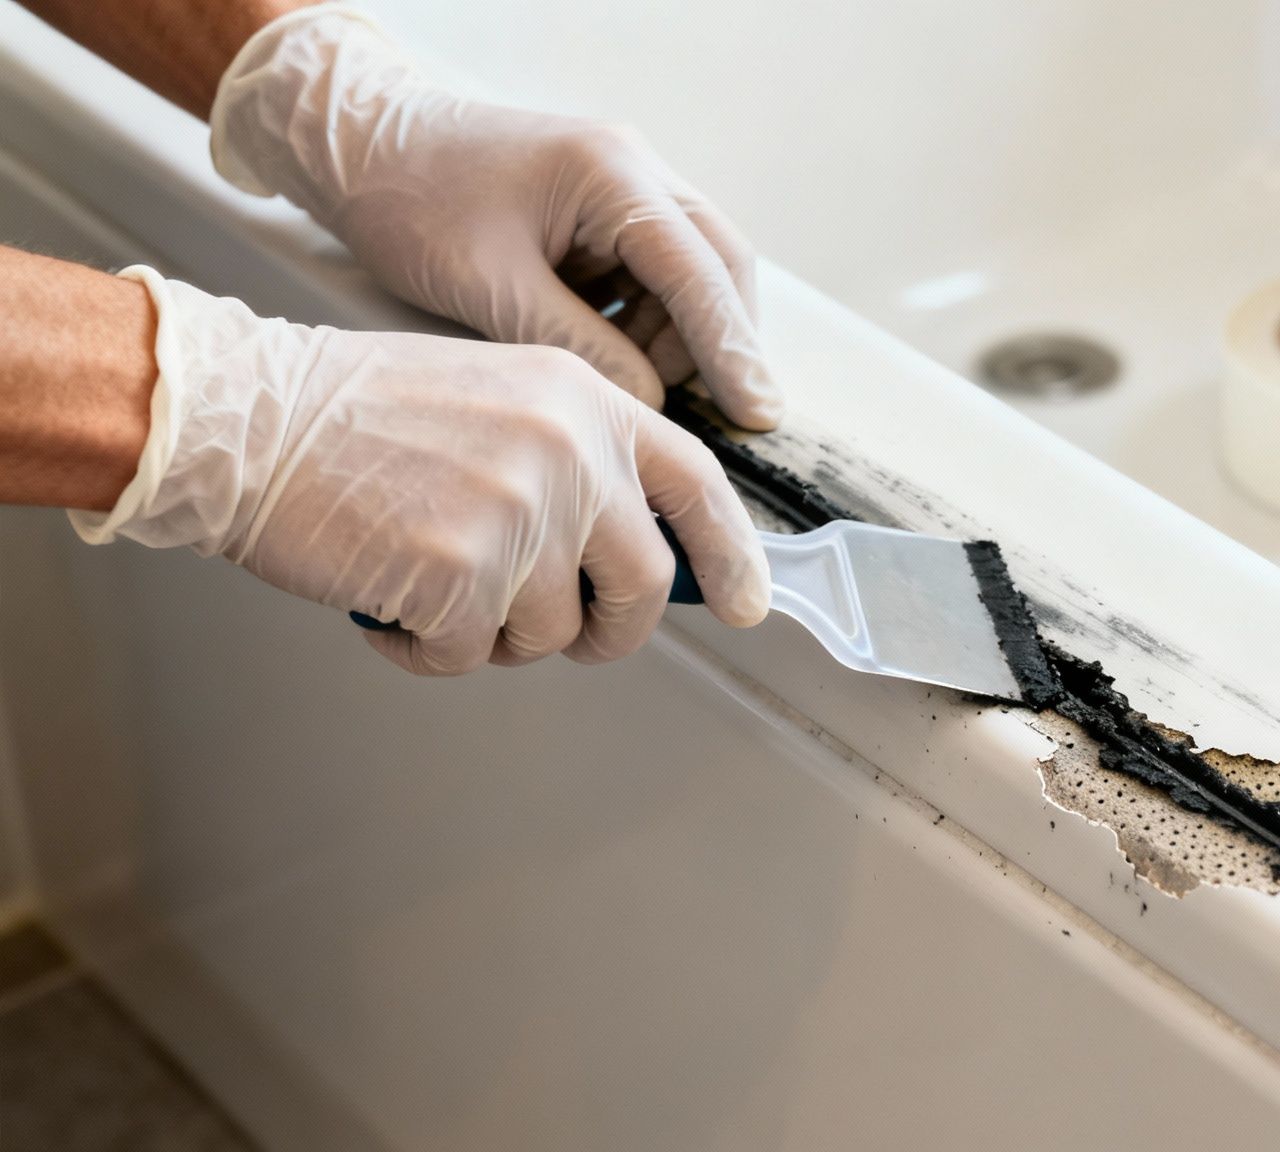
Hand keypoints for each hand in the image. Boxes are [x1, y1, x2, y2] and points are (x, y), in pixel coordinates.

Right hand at [73, 269, 770, 674]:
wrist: (247, 414)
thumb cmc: (356, 413)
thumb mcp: (500, 397)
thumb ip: (579, 460)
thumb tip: (630, 551)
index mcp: (585, 401)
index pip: (697, 485)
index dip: (732, 554)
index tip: (749, 603)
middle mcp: (570, 451)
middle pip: (641, 585)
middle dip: (602, 627)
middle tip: (550, 628)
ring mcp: (521, 513)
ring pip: (549, 633)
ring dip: (487, 631)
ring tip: (424, 572)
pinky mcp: (463, 573)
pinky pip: (468, 657)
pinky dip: (421, 647)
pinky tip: (382, 595)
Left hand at [209, 5, 778, 425]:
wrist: (357, 144)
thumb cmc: (409, 198)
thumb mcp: (491, 286)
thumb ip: (578, 346)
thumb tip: (648, 403)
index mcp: (610, 173)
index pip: (698, 270)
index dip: (732, 347)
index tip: (757, 410)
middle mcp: (634, 171)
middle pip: (718, 265)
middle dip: (721, 342)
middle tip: (720, 411)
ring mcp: (623, 188)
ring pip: (691, 276)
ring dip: (677, 337)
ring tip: (633, 383)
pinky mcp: (603, 212)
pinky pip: (652, 276)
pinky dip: (645, 324)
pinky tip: (611, 356)